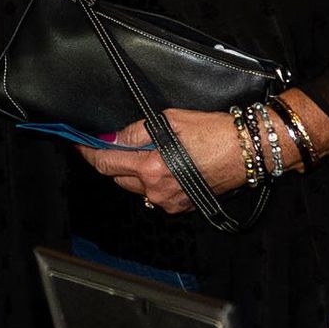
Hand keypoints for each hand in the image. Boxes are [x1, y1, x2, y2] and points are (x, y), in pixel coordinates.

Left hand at [79, 109, 247, 212]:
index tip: (81, 145)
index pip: (107, 163)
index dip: (90, 152)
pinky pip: (154, 195)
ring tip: (146, 153)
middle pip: (118, 178)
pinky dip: (151, 182)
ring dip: (132, 172)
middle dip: (112, 161)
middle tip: (114, 144)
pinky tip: (163, 166)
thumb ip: (135, 133)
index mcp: (152, 168)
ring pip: (136, 188)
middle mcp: (157, 190)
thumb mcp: (170, 121)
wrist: (247, 151)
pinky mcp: (181, 206)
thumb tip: (111, 138)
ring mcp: (170, 201)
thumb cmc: (214, 132)